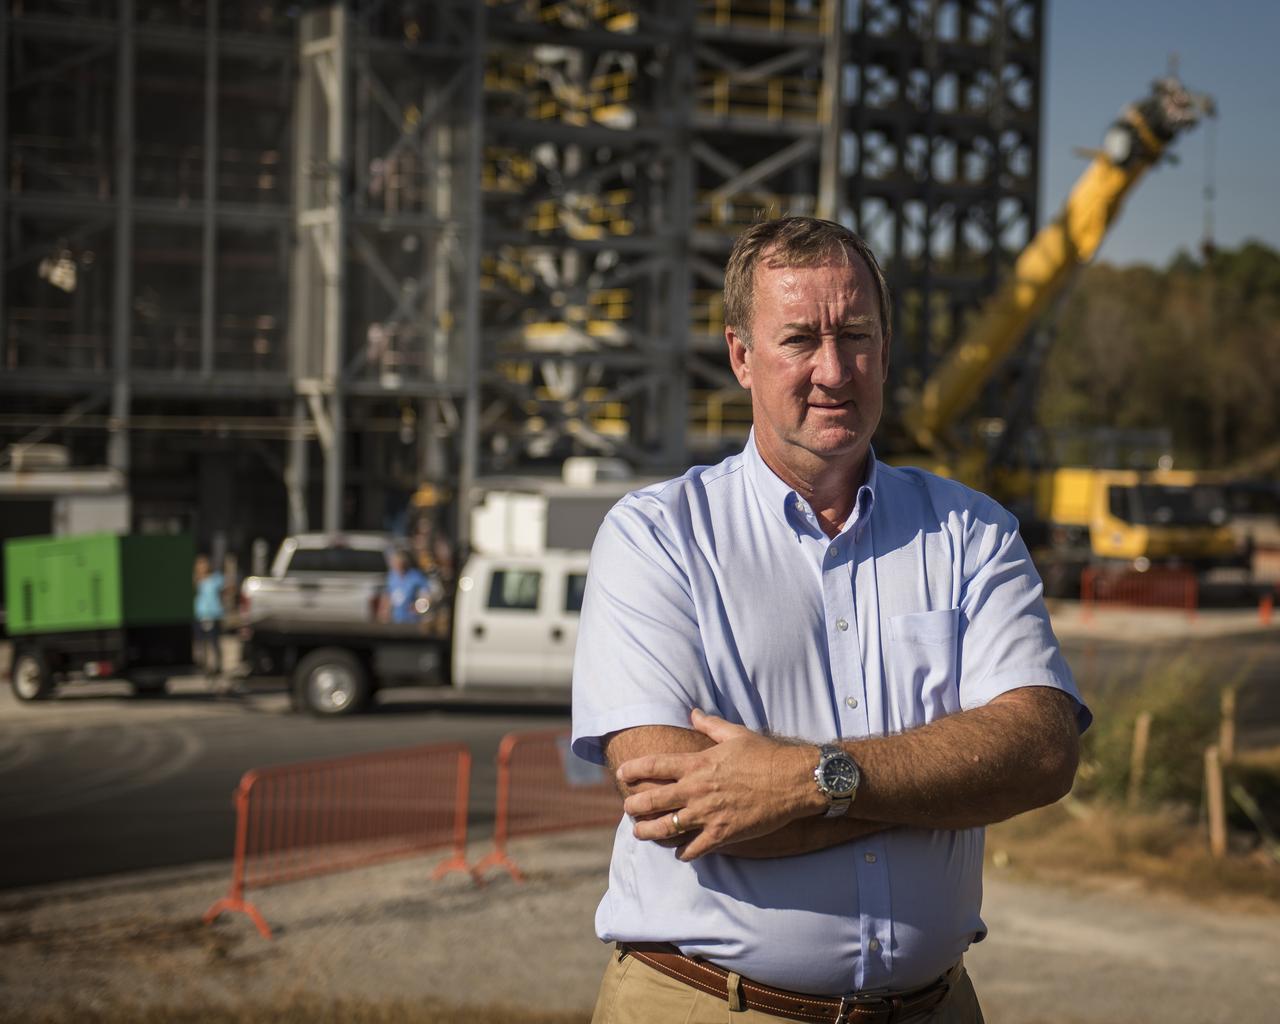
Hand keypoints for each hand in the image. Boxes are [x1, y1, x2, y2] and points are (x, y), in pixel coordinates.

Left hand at [616, 709, 821, 860]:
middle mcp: (697, 789)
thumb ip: (709, 725)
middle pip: (653, 800)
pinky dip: (683, 852)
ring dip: (649, 832)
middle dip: (634, 806)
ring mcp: (709, 814)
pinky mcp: (723, 834)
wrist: (793, 780)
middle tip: (627, 808)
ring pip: (667, 828)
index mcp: (698, 764)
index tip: (621, 773)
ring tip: (640, 833)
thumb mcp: (735, 734)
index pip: (654, 765)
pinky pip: (694, 849)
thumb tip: (693, 713)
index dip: (633, 770)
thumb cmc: (765, 755)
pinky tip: (679, 852)